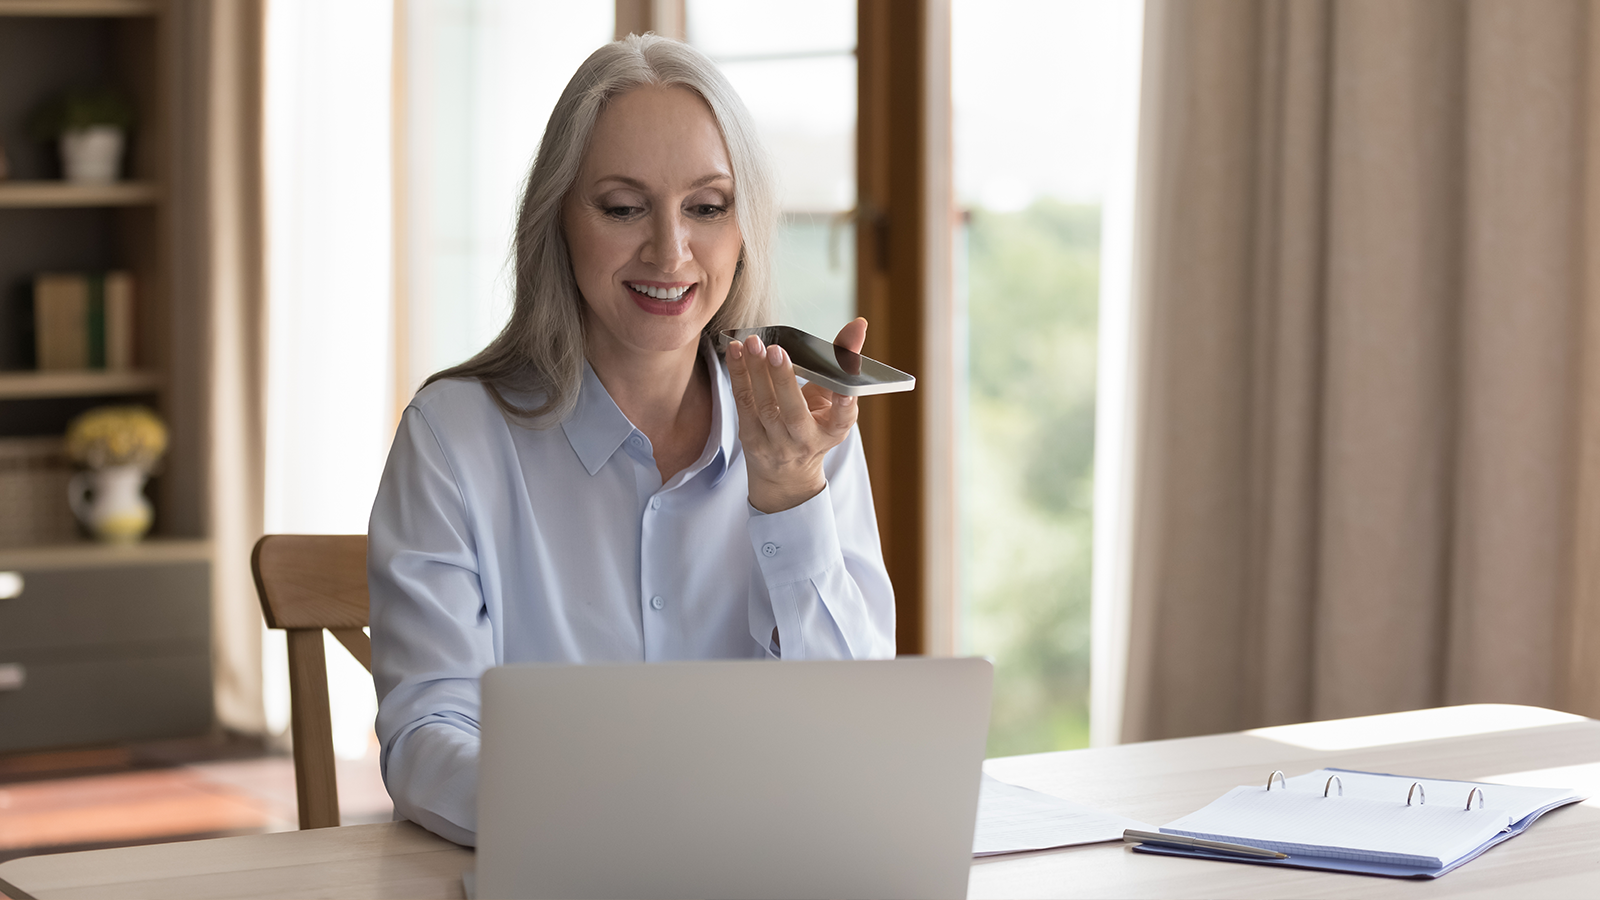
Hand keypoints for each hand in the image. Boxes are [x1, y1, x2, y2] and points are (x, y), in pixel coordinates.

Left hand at [726, 318, 867, 512]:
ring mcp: (775, 443)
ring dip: (756, 372)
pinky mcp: (751, 438)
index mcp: (832, 431)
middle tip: (777, 350)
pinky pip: (744, 403)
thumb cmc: (813, 425)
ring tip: (752, 344)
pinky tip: (736, 352)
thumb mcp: (831, 399)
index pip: (842, 420)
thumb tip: (858, 324)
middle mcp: (804, 440)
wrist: (785, 473)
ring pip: (764, 406)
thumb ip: (842, 363)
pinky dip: (739, 375)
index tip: (846, 392)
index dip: (845, 407)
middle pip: (794, 413)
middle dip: (784, 380)